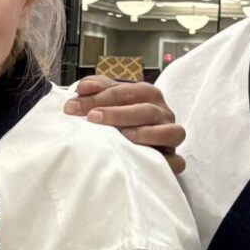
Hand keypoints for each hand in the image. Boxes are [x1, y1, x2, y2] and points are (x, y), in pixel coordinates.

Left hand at [63, 75, 186, 174]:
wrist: (139, 147)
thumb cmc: (122, 121)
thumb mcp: (109, 100)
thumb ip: (97, 90)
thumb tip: (82, 88)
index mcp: (148, 94)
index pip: (127, 91)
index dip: (99, 96)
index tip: (72, 106)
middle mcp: (163, 112)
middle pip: (146, 109)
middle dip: (117, 113)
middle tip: (92, 118)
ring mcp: (171, 135)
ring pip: (168, 131)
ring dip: (145, 133)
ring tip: (123, 135)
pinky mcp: (174, 159)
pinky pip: (177, 161)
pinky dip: (165, 160)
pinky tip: (145, 158)